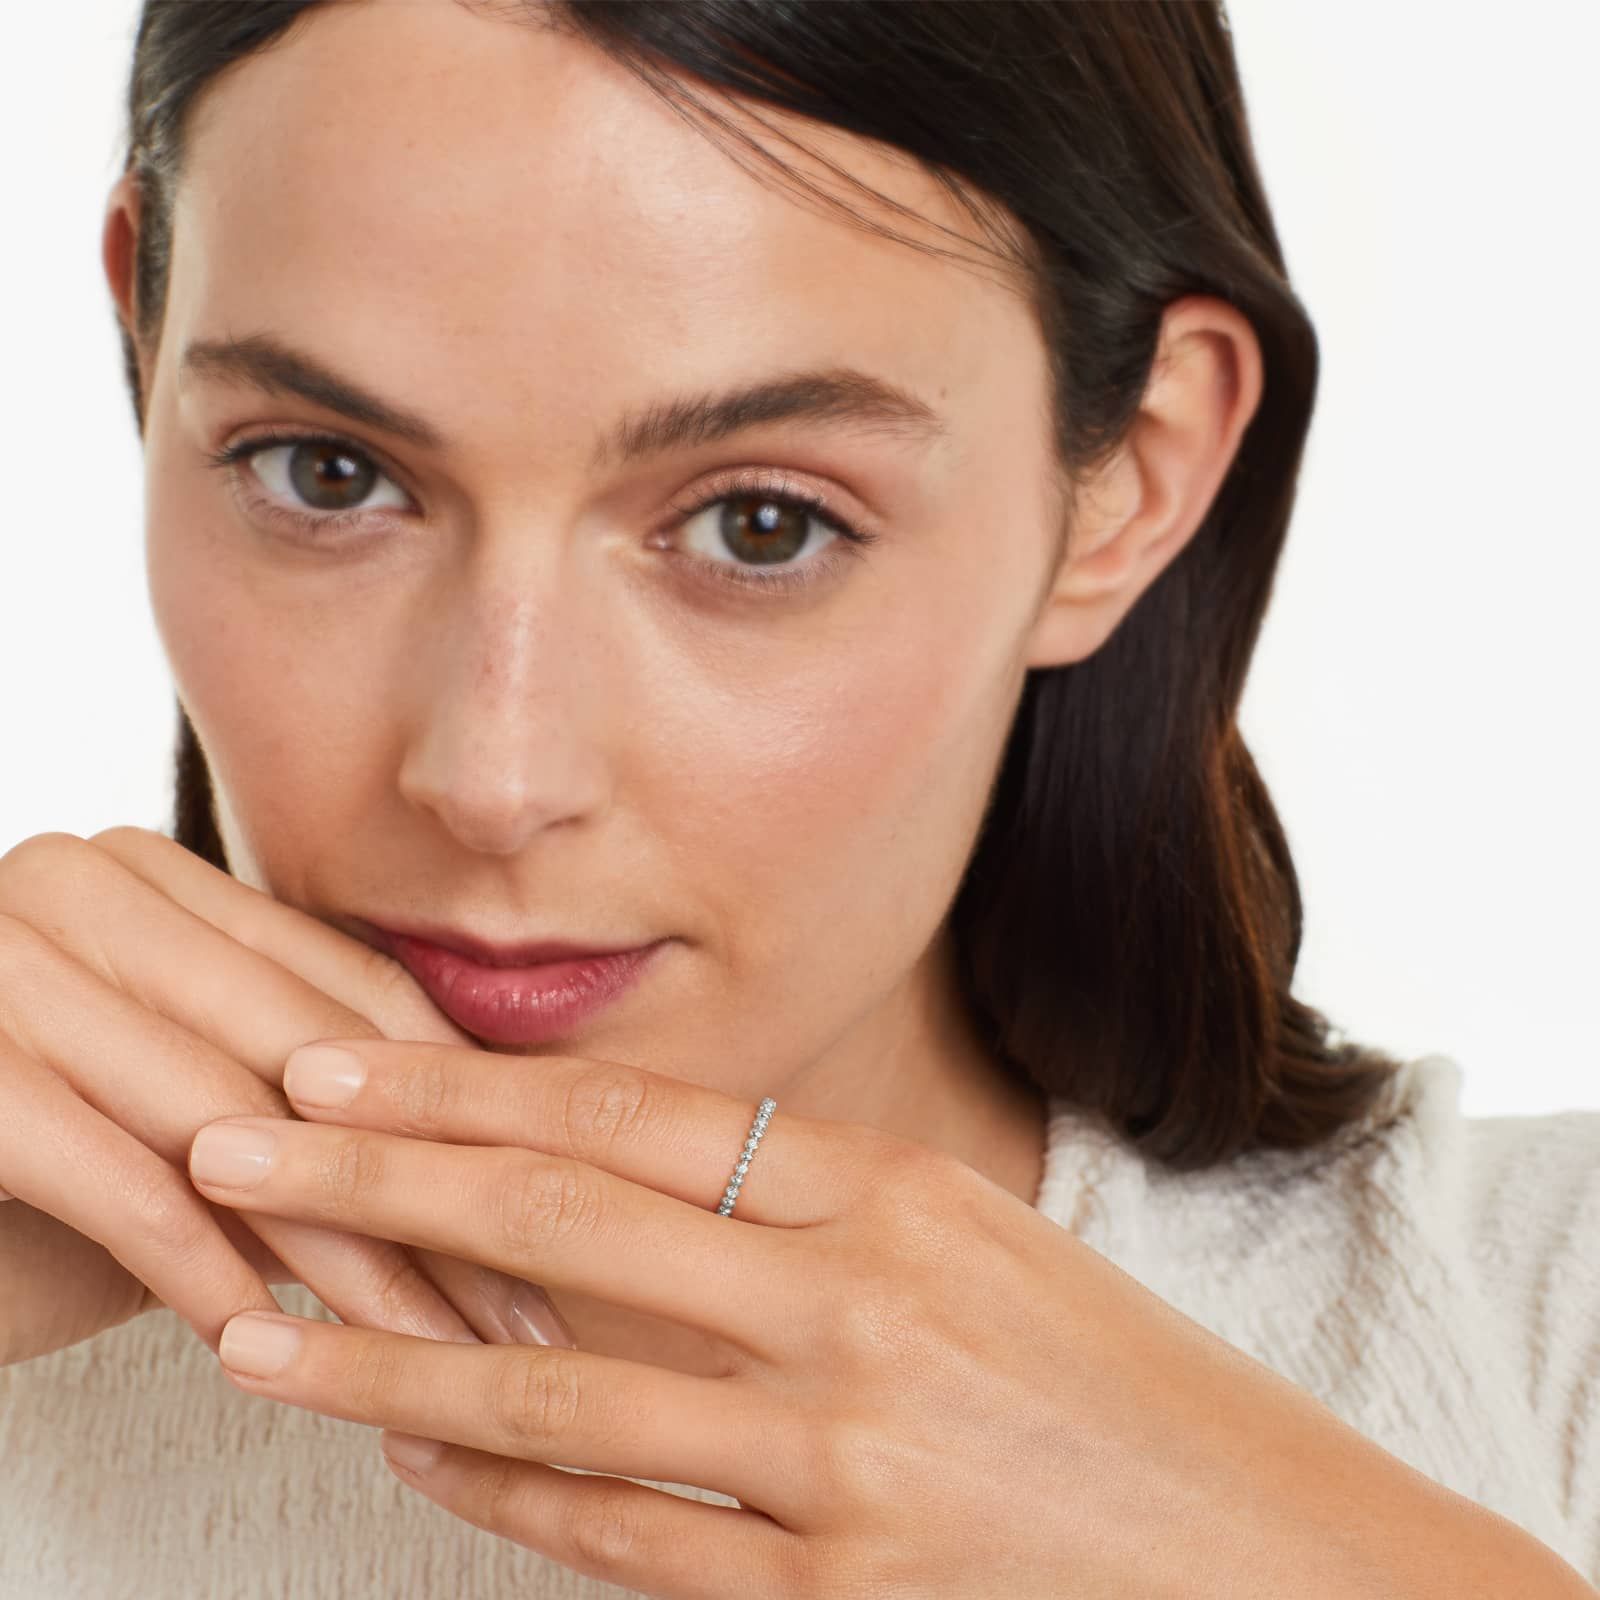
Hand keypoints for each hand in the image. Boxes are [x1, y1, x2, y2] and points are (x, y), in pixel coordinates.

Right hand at [0, 827, 561, 1365]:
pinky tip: (269, 1341)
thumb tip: (509, 1130)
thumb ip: (311, 1086)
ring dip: (341, 1252)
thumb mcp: (194, 1104)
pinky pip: (117, 1182)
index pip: (346, 984)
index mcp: (153, 875)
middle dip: (422, 1189)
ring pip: (228, 1123)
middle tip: (515, 1299)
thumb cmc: (45, 1168)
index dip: (456, 1098)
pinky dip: (201, 1269)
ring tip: (429, 1345)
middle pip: (304, 1052)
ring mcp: (4, 964)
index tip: (547, 1193)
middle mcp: (76, 886)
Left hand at [185, 1036, 1452, 1599]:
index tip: (339, 1067)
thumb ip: (813, 1215)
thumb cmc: (1122, 1395)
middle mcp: (854, 1307)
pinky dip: (501, 1505)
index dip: (471, 1089)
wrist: (1279, 1569)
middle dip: (380, 1183)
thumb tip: (632, 1185)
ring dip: (386, 1366)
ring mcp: (838, 1462)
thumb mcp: (980, 1252)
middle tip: (237, 1151)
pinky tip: (416, 1473)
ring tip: (256, 1337)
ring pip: (553, 1395)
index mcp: (896, 1195)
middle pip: (566, 1221)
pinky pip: (622, 1543)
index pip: (637, 1114)